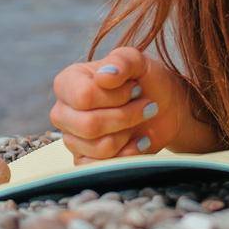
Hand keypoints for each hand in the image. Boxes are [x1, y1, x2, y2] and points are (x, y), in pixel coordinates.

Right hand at [50, 47, 186, 163]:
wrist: (165, 108)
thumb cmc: (148, 81)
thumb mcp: (140, 62)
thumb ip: (122, 61)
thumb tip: (104, 77)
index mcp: (68, 82)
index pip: (84, 96)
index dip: (116, 96)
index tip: (135, 88)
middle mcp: (63, 111)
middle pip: (89, 125)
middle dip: (126, 117)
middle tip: (145, 106)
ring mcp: (72, 138)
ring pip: (99, 147)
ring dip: (129, 134)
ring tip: (141, 120)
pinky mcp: (85, 160)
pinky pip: (101, 167)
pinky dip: (128, 154)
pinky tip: (138, 141)